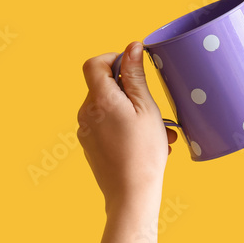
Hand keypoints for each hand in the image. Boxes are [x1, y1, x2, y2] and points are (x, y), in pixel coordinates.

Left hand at [78, 42, 177, 213]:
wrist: (131, 195)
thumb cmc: (143, 151)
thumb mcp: (146, 107)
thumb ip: (136, 75)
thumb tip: (132, 48)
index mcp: (100, 100)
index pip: (95, 63)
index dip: (114, 59)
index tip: (134, 68)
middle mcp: (86, 113)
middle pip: (104, 86)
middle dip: (131, 91)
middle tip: (154, 107)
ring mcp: (85, 131)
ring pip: (109, 107)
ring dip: (133, 111)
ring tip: (158, 131)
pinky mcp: (90, 145)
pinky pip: (107, 125)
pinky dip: (126, 127)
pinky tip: (147, 142)